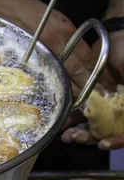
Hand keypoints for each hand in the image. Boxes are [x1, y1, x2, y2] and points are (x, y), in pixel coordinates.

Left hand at [59, 30, 123, 149]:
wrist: (117, 36)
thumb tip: (123, 109)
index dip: (119, 139)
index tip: (103, 143)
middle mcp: (120, 109)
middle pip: (108, 132)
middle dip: (91, 137)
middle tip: (76, 138)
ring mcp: (106, 105)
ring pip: (93, 126)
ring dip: (79, 132)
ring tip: (67, 136)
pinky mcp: (91, 98)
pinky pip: (81, 113)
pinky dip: (72, 119)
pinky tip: (62, 124)